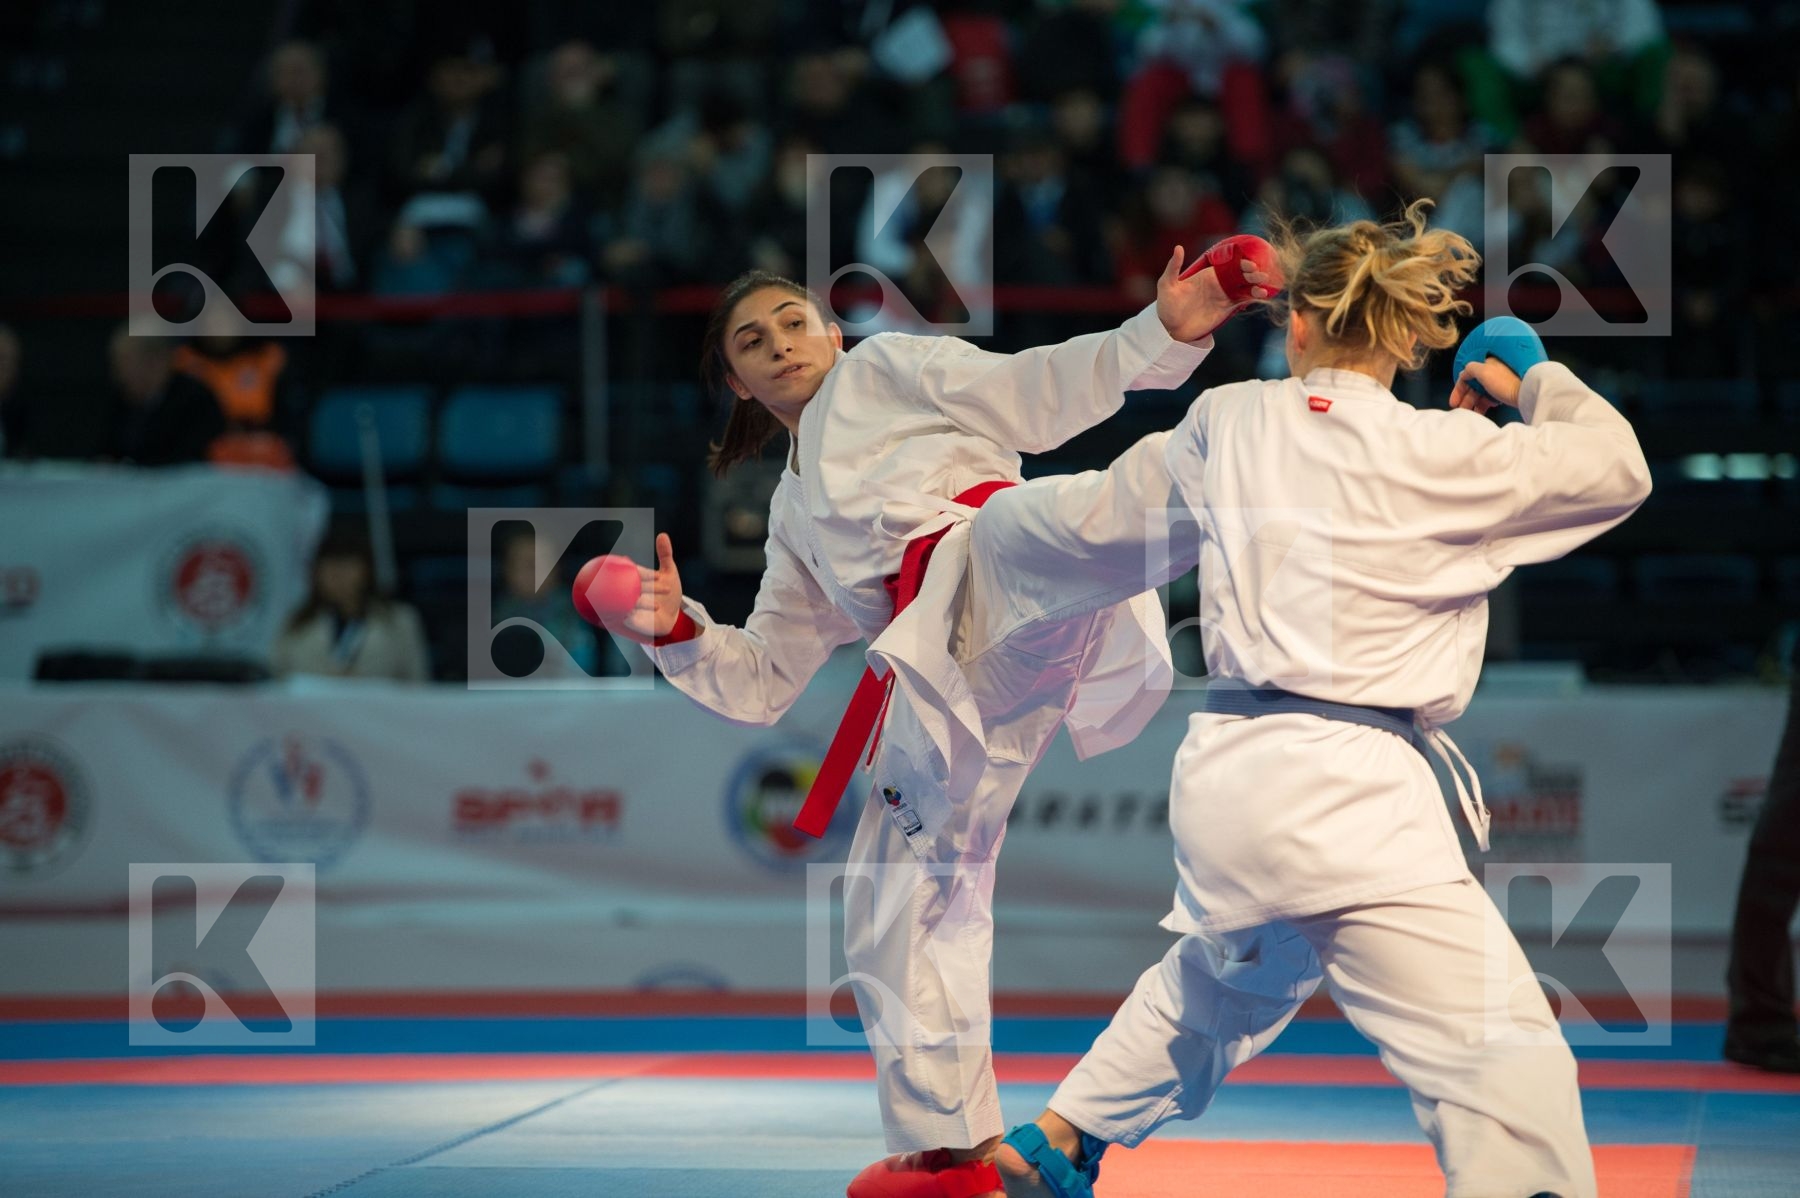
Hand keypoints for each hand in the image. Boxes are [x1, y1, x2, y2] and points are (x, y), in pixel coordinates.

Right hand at [610, 533, 684, 641]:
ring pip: (631, 604)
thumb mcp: (669, 573)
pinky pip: (627, 620)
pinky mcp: (629, 622)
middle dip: (650, 588)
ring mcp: (629, 606)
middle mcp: (631, 591)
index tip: (658, 576)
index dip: (647, 574)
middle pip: (635, 588)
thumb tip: (662, 535)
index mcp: (637, 578)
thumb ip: (665, 554)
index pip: (638, 573)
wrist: (673, 616)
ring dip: (643, 605)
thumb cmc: (668, 592)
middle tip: (667, 589)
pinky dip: (631, 619)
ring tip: (657, 606)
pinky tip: (636, 618)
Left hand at [1156, 244, 1275, 342]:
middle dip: (1252, 273)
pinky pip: (1243, 301)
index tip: (1249, 264)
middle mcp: (1218, 283)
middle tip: (1259, 275)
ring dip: (1256, 285)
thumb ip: (1173, 267)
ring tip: (1263, 287)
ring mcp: (1223, 296)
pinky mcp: (1226, 309)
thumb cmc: (1167, 306)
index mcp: (1207, 274)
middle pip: (1240, 275)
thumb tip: (1178, 247)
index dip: (1240, 263)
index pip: (1227, 264)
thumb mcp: (1166, 285)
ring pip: (1245, 287)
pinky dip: (1253, 297)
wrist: (1170, 329)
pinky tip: (1262, 296)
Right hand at [1451, 358, 1521, 414]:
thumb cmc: (1506, 382)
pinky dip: (1484, 405)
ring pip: (1481, 393)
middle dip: (1465, 399)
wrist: (1527, 392)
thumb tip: (1463, 372)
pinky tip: (1482, 411)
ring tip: (1470, 414)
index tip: (1453, 402)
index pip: (1467, 376)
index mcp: (1486, 364)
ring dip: (1473, 404)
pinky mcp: (1504, 392)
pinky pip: (1489, 398)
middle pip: (1473, 386)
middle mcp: (1492, 372)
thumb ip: (1470, 369)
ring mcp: (1498, 382)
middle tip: (1460, 410)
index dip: (1458, 389)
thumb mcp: (1484, 372)